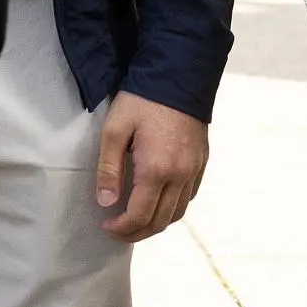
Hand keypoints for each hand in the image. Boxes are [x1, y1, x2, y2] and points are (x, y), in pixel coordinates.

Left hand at [95, 91, 209, 240]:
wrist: (179, 74)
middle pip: (160, 222)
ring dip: (156, 223)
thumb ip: (109, 169)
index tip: (106, 225)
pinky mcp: (201, 161)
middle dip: (137, 233)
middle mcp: (180, 175)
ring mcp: (194, 170)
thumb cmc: (143, 99)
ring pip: (178, 213)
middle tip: (118, 230)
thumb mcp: (115, 130)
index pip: (140, 216)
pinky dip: (173, 207)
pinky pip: (189, 196)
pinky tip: (158, 200)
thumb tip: (105, 202)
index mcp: (157, 170)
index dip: (121, 228)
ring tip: (136, 220)